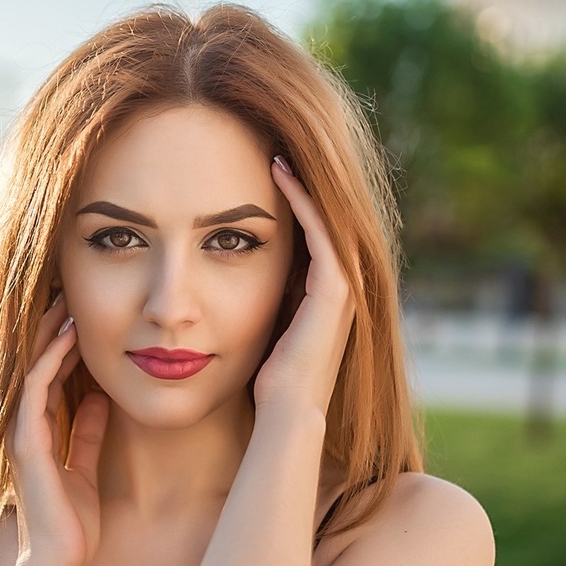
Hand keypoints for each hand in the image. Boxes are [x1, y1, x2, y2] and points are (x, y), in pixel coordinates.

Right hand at [5, 291, 110, 565]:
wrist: (61, 563)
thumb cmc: (75, 524)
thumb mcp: (86, 466)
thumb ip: (87, 433)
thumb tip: (100, 398)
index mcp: (36, 433)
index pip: (46, 375)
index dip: (61, 343)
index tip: (80, 312)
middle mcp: (23, 428)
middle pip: (33, 365)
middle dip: (50, 328)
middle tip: (68, 291)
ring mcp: (21, 434)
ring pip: (32, 369)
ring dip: (50, 334)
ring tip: (69, 301)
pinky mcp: (27, 443)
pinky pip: (37, 390)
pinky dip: (52, 361)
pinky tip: (71, 336)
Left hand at [253, 155, 357, 416]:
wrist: (286, 414)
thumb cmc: (266, 385)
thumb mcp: (262, 334)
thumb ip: (259, 308)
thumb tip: (222, 291)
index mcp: (326, 300)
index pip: (314, 239)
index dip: (294, 205)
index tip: (264, 176)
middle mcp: (341, 290)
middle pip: (328, 224)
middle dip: (306, 187)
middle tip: (277, 152)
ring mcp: (343, 289)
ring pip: (329, 220)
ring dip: (305, 185)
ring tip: (278, 153)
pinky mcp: (336, 290)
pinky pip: (321, 230)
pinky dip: (302, 200)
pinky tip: (278, 173)